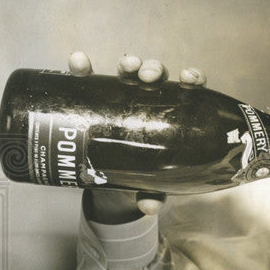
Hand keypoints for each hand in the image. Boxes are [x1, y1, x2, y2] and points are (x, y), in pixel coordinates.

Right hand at [68, 51, 206, 221]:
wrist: (110, 181)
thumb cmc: (142, 176)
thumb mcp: (150, 186)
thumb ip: (154, 194)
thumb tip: (150, 207)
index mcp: (172, 114)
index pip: (188, 91)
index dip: (192, 79)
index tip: (189, 79)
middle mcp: (150, 99)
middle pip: (157, 76)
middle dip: (154, 69)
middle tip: (148, 77)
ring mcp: (123, 97)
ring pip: (128, 72)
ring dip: (128, 64)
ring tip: (126, 67)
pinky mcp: (95, 99)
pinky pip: (89, 80)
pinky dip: (83, 68)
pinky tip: (77, 63)